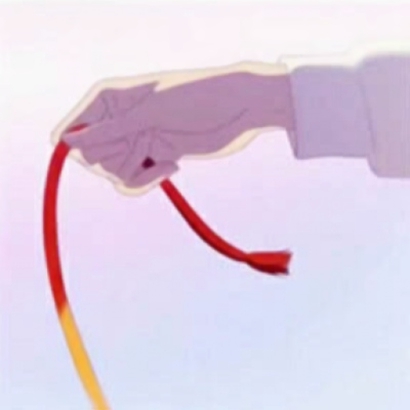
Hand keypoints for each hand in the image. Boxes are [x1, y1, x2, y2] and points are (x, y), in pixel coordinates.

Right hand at [54, 62, 292, 193]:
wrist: (237, 111)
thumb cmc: (197, 99)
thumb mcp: (150, 113)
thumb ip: (109, 130)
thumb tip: (65, 142)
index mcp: (110, 100)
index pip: (74, 130)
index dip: (83, 148)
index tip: (104, 153)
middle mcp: (119, 121)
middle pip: (93, 158)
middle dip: (116, 160)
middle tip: (142, 146)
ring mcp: (137, 140)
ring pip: (114, 173)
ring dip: (137, 173)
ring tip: (163, 158)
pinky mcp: (153, 156)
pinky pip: (134, 181)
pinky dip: (148, 180)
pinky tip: (172, 165)